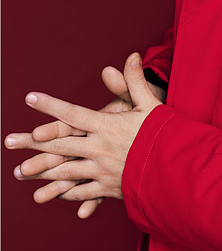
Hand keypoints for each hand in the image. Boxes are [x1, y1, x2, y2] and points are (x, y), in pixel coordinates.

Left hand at [5, 53, 162, 214]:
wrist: (176, 169)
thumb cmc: (164, 133)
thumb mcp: (150, 104)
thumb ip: (135, 81)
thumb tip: (131, 56)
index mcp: (106, 126)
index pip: (72, 113)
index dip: (50, 105)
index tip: (30, 98)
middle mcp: (99, 148)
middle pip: (59, 145)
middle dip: (32, 143)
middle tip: (9, 141)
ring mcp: (101, 170)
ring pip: (64, 172)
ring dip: (40, 173)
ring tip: (20, 173)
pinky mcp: (108, 187)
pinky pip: (82, 192)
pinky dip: (66, 193)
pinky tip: (51, 194)